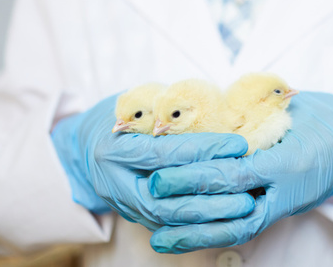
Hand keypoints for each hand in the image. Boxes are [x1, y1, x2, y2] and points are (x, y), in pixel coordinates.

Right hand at [51, 93, 254, 230]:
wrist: (84, 150)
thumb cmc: (117, 119)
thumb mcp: (137, 106)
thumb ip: (169, 111)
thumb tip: (218, 111)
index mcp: (116, 150)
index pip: (167, 153)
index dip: (205, 149)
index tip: (238, 144)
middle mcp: (117, 184)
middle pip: (171, 194)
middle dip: (213, 188)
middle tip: (248, 178)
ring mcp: (126, 206)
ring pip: (173, 218)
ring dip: (212, 213)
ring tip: (245, 203)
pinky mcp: (138, 218)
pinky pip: (173, 227)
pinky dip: (202, 224)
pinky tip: (229, 217)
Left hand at [147, 91, 332, 252]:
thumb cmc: (326, 119)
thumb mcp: (294, 109)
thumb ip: (256, 113)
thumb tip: (210, 108)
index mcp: (289, 163)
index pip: (236, 174)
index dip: (197, 177)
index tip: (162, 174)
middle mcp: (285, 192)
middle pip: (229, 205)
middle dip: (187, 206)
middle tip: (150, 198)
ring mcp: (283, 205)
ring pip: (235, 228)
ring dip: (196, 235)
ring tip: (159, 238)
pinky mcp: (279, 211)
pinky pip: (244, 228)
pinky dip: (215, 235)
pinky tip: (187, 236)